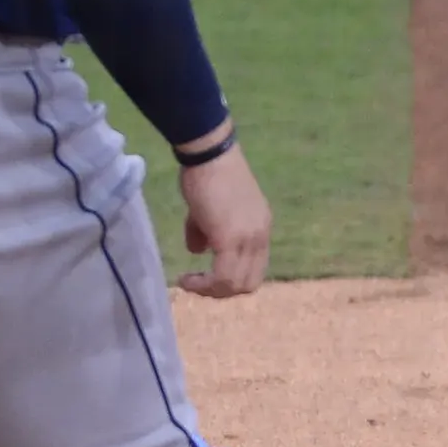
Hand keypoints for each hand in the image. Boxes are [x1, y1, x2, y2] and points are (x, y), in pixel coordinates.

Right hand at [176, 140, 271, 297]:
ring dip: (212, 290)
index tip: (207, 277)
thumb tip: (197, 251)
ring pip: (237, 284)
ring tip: (190, 282)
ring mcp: (249, 238)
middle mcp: (261, 236)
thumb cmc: (206, 176)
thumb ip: (205, 233)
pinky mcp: (231, 239)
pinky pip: (223, 277)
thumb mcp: (208, 210)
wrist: (209, 156)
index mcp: (260, 228)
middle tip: (198, 285)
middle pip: (250, 282)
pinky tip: (187, 280)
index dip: (232, 280)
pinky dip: (205, 285)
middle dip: (222, 291)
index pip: (255, 268)